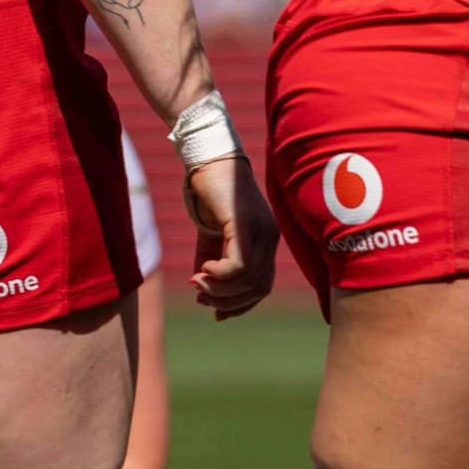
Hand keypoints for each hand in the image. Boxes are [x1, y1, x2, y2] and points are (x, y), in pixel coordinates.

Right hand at [184, 153, 276, 317]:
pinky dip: (219, 275)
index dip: (240, 305)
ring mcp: (260, 231)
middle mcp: (270, 238)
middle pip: (259, 289)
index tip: (215, 310)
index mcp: (266, 241)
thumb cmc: (209, 191)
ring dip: (220, 290)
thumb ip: (210, 257)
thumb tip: (201, 284)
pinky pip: (239, 266)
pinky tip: (203, 268)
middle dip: (228, 302)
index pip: (263, 286)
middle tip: (202, 296)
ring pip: (249, 281)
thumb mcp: (211, 231)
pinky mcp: (244, 225)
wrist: (207, 158)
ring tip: (199, 282)